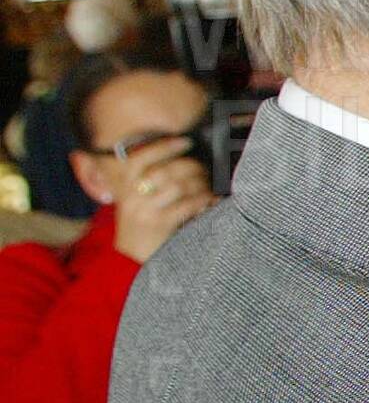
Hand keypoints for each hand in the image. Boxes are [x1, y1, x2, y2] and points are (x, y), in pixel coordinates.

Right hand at [111, 134, 214, 263]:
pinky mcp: (160, 224)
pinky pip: (188, 204)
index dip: (164, 146)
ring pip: (178, 185)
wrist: (129, 261)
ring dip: (200, 183)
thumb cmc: (140, 226)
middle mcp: (131, 196)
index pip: (139, 158)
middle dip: (191, 166)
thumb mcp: (135, 201)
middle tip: (204, 170)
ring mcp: (144, 210)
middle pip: (166, 170)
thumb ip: (149, 181)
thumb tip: (181, 159)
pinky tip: (211, 201)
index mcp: (123, 186)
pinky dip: (204, 200)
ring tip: (208, 186)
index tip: (185, 142)